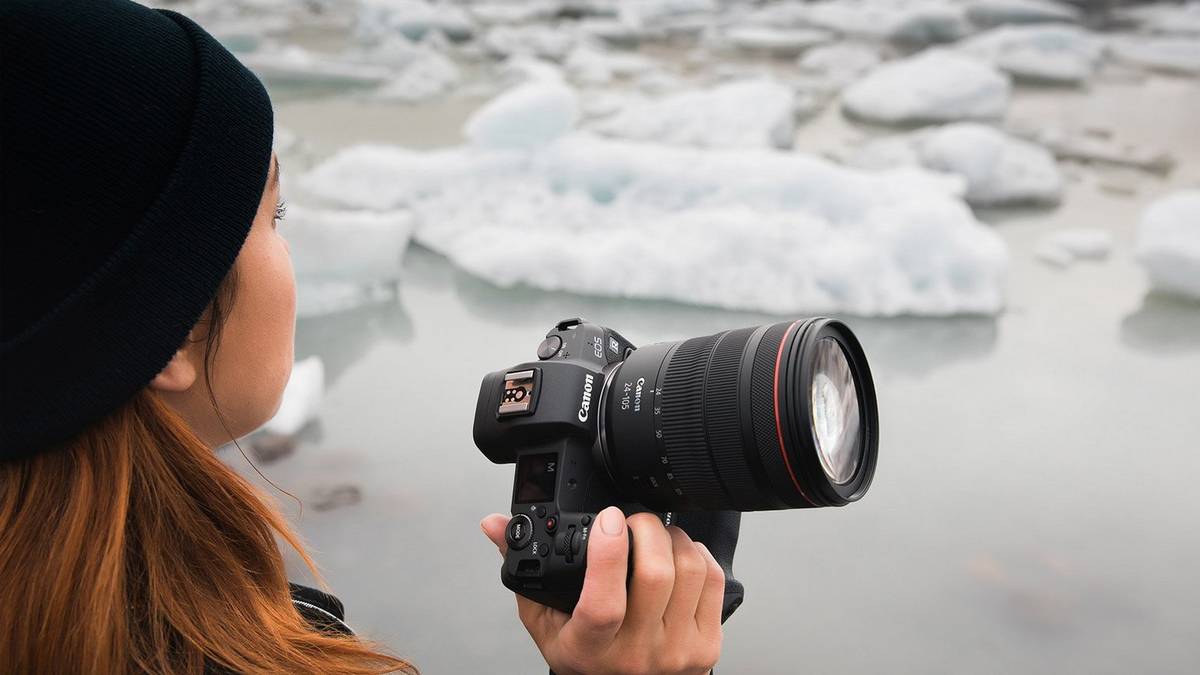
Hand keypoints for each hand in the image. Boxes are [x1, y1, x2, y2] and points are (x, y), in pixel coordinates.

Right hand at [481, 506, 723, 674]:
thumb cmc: (585, 659)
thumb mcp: (545, 622)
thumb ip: (522, 571)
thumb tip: (494, 525)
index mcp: (590, 648)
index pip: (604, 602)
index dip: (608, 554)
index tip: (606, 520)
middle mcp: (636, 654)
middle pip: (655, 574)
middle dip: (645, 528)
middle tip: (631, 521)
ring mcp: (676, 652)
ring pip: (688, 570)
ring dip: (672, 537)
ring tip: (655, 536)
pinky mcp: (706, 647)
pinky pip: (712, 582)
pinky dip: (697, 555)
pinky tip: (679, 555)